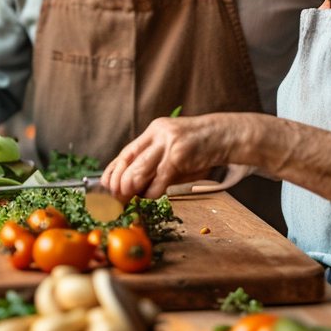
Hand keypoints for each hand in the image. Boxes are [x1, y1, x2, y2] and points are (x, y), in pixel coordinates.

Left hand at [102, 116, 237, 200]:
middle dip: (118, 183)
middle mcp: (157, 134)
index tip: (105, 185)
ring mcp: (168, 145)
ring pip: (138, 171)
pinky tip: (150, 197)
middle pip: (128, 162)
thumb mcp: (173, 151)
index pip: (125, 152)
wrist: (225, 136)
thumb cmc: (199, 148)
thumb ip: (156, 164)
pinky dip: (150, 193)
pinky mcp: (179, 157)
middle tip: (116, 198)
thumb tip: (134, 187)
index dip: (112, 170)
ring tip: (128, 199)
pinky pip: (158, 181)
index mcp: (153, 131)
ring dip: (130, 189)